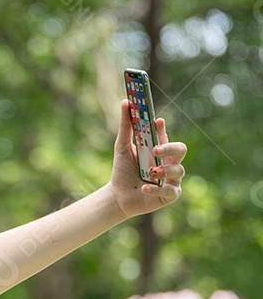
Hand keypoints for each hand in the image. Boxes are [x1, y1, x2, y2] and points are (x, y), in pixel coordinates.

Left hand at [108, 99, 186, 219]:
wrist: (117, 196)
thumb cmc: (122, 170)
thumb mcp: (122, 147)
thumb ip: (126, 126)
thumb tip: (125, 102)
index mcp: (159, 149)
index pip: (165, 135)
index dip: (163, 128)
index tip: (156, 122)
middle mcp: (169, 162)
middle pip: (181, 150)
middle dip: (170, 148)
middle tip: (156, 149)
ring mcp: (171, 179)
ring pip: (179, 170)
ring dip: (165, 170)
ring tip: (151, 172)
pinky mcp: (169, 195)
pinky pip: (170, 191)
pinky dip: (157, 189)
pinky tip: (144, 188)